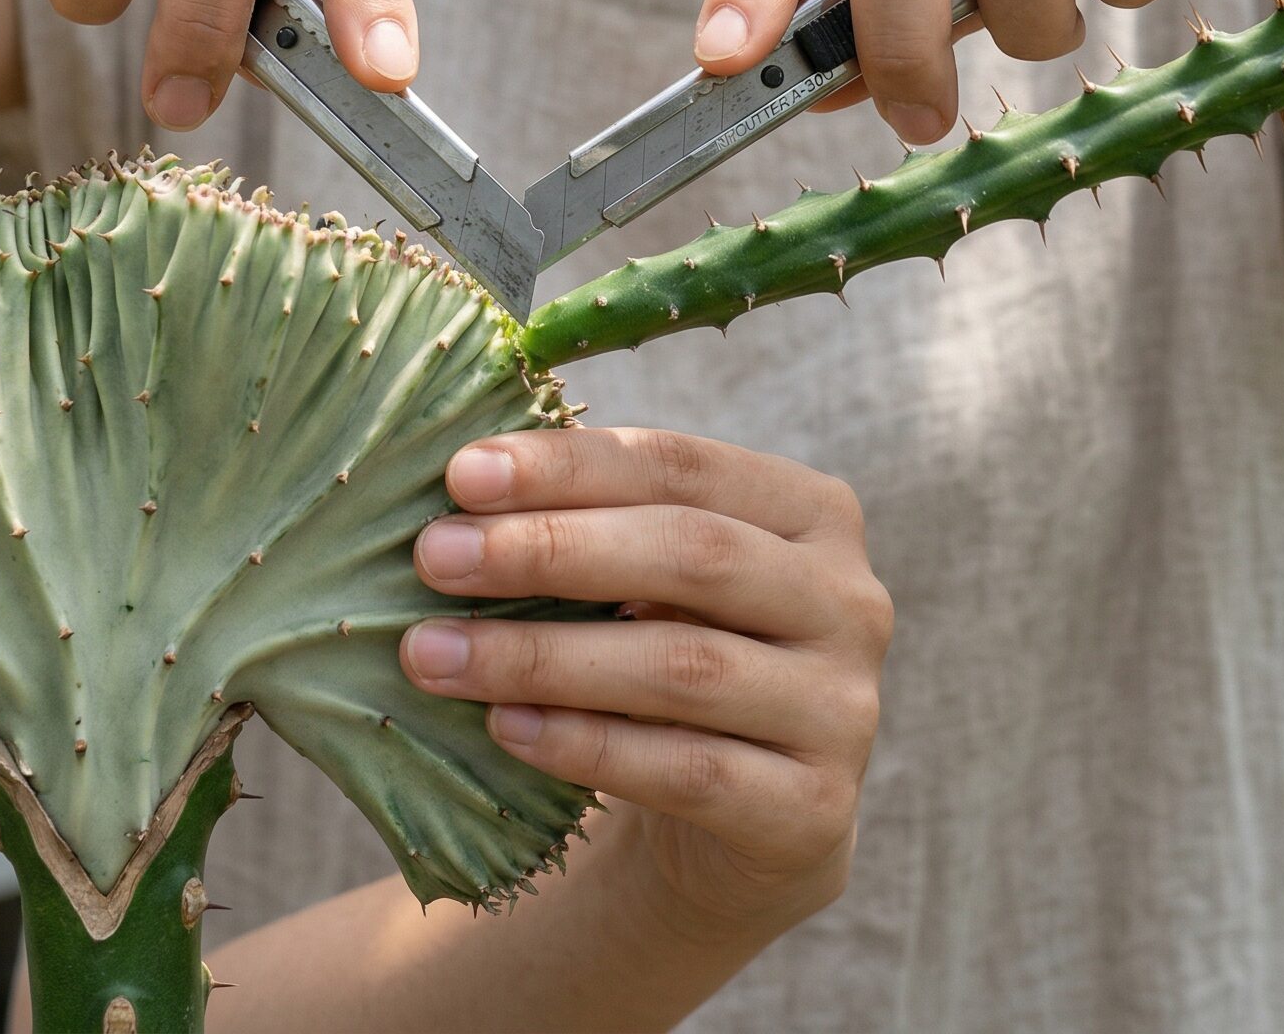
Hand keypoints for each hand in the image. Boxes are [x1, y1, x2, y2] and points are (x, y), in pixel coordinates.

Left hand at [400, 426, 892, 933]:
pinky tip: (505, 728)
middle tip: (434, 556)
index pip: (682, 464)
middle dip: (548, 550)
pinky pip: (688, 771)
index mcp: (813, 511)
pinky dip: (586, 745)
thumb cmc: (677, 651)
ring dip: (542, 656)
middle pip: (690, 553)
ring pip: (682, 666)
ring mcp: (844, 709)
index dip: (569, 464)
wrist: (746, 819)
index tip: (461, 473)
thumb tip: (461, 485)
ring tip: (435, 652)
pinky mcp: (814, 811)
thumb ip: (595, 521)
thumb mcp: (654, 577)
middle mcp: (849, 599)